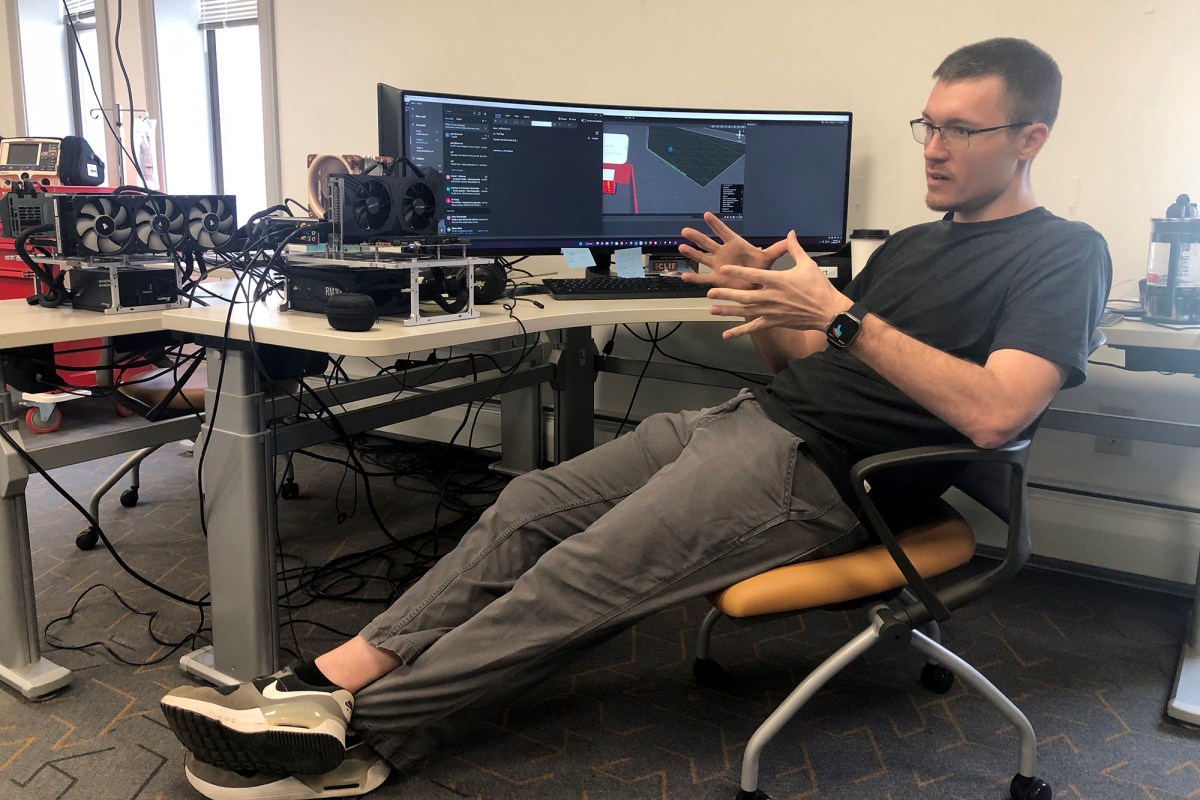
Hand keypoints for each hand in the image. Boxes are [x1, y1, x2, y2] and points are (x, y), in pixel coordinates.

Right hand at [679, 212, 787, 289]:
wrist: (757, 286)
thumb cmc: (761, 269)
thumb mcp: (768, 258)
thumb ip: (778, 248)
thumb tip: (791, 235)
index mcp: (735, 245)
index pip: (724, 232)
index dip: (716, 224)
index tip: (707, 214)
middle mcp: (724, 253)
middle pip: (708, 243)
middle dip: (697, 237)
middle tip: (686, 230)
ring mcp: (718, 265)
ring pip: (702, 258)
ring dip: (692, 253)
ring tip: (681, 247)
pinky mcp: (716, 279)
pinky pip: (703, 278)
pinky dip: (694, 277)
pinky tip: (683, 276)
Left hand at [705, 231, 851, 339]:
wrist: (828, 311)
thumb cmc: (818, 287)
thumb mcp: (807, 264)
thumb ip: (795, 249)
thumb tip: (791, 233)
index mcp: (778, 280)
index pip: (754, 274)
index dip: (738, 271)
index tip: (723, 268)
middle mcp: (771, 296)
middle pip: (744, 295)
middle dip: (726, 294)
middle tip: (710, 293)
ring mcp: (771, 311)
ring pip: (745, 311)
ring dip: (728, 310)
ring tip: (712, 309)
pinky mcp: (773, 322)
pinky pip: (754, 327)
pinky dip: (739, 332)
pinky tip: (726, 335)